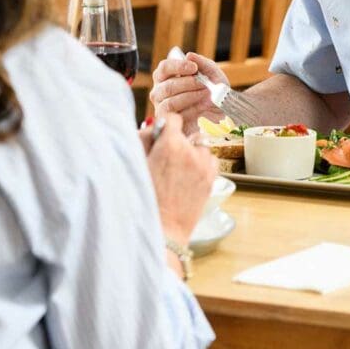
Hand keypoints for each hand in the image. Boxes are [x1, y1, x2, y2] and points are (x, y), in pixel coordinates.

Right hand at [144, 113, 217, 244]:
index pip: (172, 119)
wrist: (163, 230)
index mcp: (169, 145)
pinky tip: (189, 176)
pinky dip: (202, 164)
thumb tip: (154, 126)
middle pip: (186, 133)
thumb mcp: (137, 162)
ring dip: (191, 152)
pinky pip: (210, 160)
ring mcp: (204, 166)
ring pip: (200, 146)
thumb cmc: (144, 198)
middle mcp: (190, 152)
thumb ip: (145, 139)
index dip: (164, 126)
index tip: (161, 136)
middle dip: (176, 141)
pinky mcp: (212, 179)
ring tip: (178, 170)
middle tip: (165, 158)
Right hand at [150, 52, 228, 132]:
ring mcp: (162, 106)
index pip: (164, 67)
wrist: (219, 114)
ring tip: (206, 95)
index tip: (194, 68)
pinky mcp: (168, 121)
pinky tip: (203, 106)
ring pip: (171, 101)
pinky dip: (192, 109)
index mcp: (166, 76)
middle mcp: (160, 91)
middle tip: (205, 84)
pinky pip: (175, 114)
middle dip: (189, 84)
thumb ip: (203, 64)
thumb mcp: (213, 75)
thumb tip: (189, 55)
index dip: (178, 66)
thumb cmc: (212, 92)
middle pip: (168, 86)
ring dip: (191, 97)